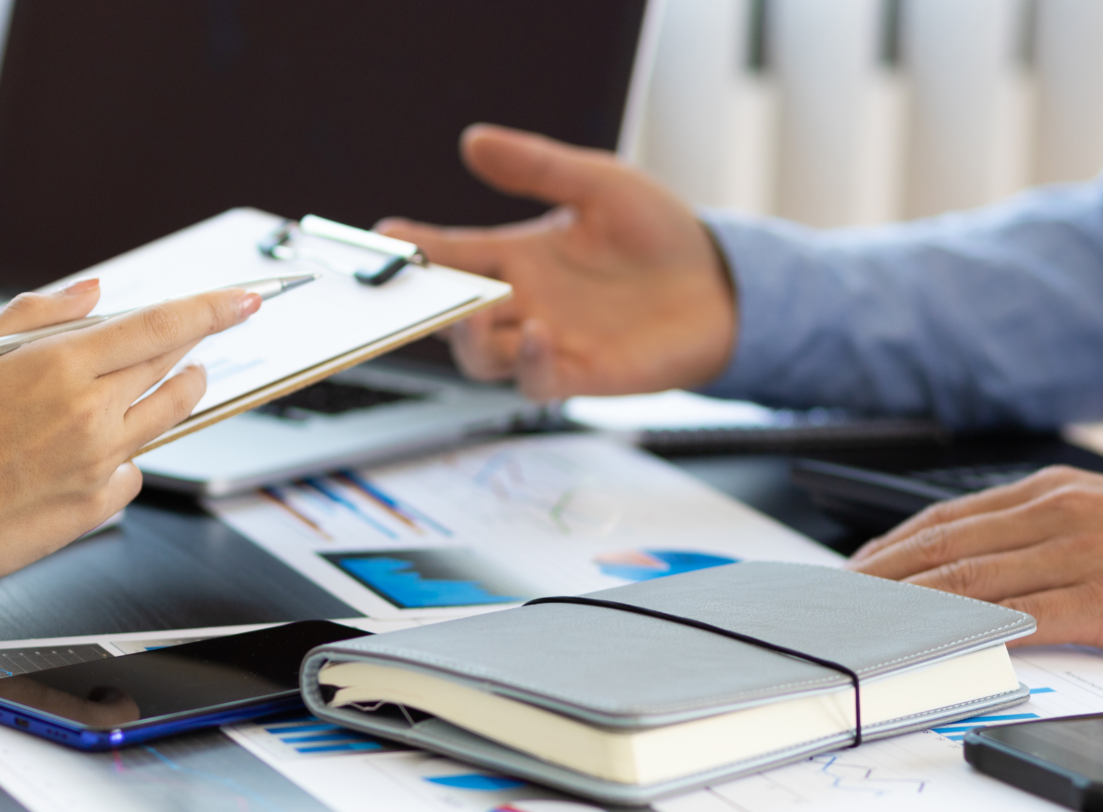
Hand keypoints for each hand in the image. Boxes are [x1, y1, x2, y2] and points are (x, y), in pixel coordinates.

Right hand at [0, 280, 258, 600]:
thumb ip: (37, 314)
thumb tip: (93, 292)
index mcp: (59, 366)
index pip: (161, 327)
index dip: (212, 310)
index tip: (245, 300)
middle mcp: (89, 412)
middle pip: (172, 368)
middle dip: (189, 351)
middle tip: (191, 345)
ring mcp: (100, 461)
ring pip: (169, 417)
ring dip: (178, 394)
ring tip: (164, 386)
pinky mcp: (98, 505)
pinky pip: (135, 470)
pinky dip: (125, 457)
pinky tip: (91, 456)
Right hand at [376, 124, 735, 400]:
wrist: (719, 286)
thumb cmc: (660, 235)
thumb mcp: (599, 184)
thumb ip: (539, 166)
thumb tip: (475, 139)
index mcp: (517, 255)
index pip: (452, 253)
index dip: (413, 248)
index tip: (383, 237)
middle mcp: (522, 302)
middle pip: (450, 311)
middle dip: (422, 304)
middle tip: (408, 289)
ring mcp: (547, 340)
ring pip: (479, 356)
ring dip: (466, 340)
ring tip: (470, 316)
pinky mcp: (580, 372)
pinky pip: (535, 380)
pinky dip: (526, 362)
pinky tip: (534, 334)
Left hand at [846, 467, 1102, 656]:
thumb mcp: (1092, 514)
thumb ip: (1027, 532)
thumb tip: (960, 560)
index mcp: (1045, 493)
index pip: (942, 520)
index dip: (886, 551)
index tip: (849, 576)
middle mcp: (1053, 516)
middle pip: (941, 549)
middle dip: (878, 581)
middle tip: (836, 609)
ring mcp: (1076, 557)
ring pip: (970, 582)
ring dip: (908, 609)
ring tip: (866, 631)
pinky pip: (1022, 619)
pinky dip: (972, 633)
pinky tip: (938, 646)